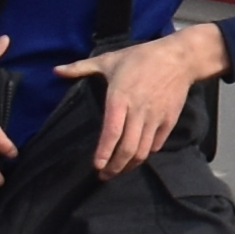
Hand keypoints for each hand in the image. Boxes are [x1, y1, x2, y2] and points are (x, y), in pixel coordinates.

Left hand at [62, 28, 233, 173]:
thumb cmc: (141, 58)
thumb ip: (81, 67)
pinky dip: (146, 153)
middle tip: (104, 175)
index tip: (96, 166)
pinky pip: (156, 143)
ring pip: (143, 150)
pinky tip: (137, 155)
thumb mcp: (109, 60)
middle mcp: (138, 112)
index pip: (112, 132)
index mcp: (120, 98)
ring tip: (119, 170)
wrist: (179, 58)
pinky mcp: (169, 120)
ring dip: (130, 165)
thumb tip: (56, 70)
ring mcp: (155, 117)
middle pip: (128, 148)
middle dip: (115, 167)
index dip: (104, 152)